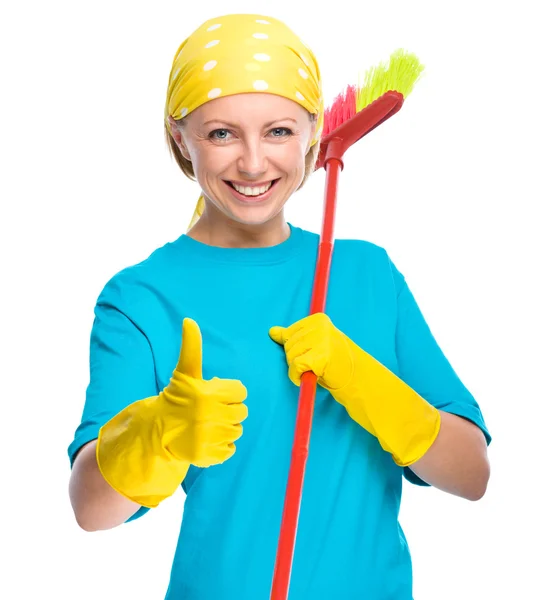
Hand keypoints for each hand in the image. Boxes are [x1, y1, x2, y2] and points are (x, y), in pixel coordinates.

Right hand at [162, 318, 248, 467]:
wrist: (156, 431)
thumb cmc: (176, 397)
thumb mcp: (185, 372)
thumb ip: (192, 347)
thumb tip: (189, 320)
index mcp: (207, 394)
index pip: (241, 392)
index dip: (229, 392)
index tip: (214, 394)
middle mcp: (209, 416)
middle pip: (242, 412)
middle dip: (229, 409)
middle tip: (211, 410)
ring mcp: (209, 438)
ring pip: (237, 430)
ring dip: (226, 427)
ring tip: (208, 424)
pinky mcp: (208, 456)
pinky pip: (230, 449)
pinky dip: (222, 446)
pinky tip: (207, 439)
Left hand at [269, 312, 439, 465]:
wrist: (361, 381)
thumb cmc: (336, 365)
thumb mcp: (314, 345)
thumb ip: (295, 337)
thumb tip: (272, 331)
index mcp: (319, 319)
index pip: (288, 333)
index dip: (295, 349)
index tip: (312, 356)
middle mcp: (319, 325)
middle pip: (288, 344)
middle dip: (295, 359)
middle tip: (317, 365)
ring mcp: (320, 339)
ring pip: (290, 356)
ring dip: (298, 369)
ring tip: (318, 370)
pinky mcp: (320, 355)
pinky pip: (295, 367)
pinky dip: (298, 376)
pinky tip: (313, 377)